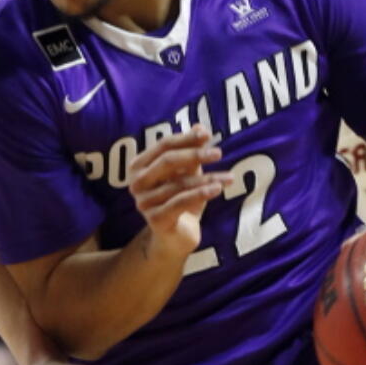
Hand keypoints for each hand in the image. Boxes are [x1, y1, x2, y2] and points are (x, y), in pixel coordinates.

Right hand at [127, 127, 231, 255]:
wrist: (175, 237)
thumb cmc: (180, 200)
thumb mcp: (188, 173)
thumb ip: (191, 151)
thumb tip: (200, 126)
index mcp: (139, 166)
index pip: (163, 145)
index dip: (186, 138)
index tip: (208, 135)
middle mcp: (136, 183)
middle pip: (167, 161)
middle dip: (195, 155)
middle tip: (218, 153)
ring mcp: (143, 202)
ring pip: (180, 183)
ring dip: (207, 178)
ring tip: (229, 177)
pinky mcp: (155, 219)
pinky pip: (181, 202)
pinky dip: (201, 194)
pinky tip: (218, 189)